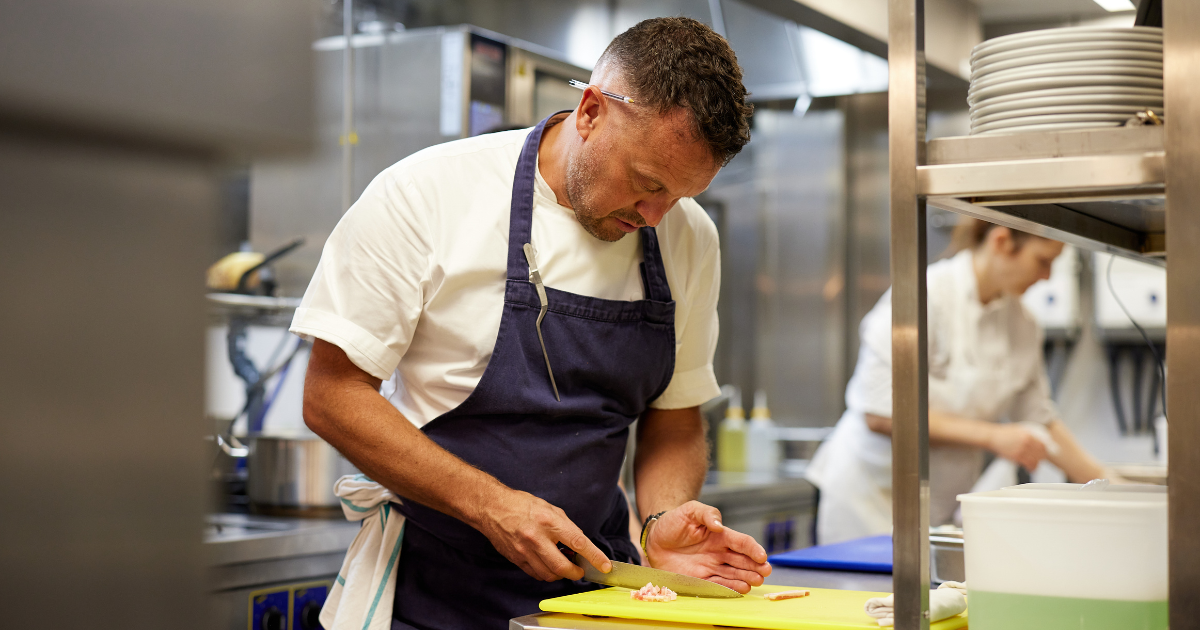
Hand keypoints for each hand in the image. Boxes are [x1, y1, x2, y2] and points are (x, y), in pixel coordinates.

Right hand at [476, 489, 611, 581]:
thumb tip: (580, 544)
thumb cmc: (522, 505)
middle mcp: (536, 537)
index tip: (605, 566)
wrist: (492, 508)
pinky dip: (547, 573)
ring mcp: (524, 550)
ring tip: (564, 564)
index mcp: (548, 521)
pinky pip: (536, 574)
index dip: (594, 557)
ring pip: (549, 574)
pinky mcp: (516, 559)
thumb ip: (566, 527)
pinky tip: (549, 564)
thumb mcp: (550, 508)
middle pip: (562, 567)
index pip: (578, 543)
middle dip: (576, 573)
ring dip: (561, 574)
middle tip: (581, 570)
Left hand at [644, 501, 771, 593]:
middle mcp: (719, 553)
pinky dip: (731, 588)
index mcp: (720, 536)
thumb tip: (719, 525)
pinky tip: (742, 589)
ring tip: (756, 582)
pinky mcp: (701, 579)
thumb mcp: (690, 510)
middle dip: (755, 567)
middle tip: (765, 572)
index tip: (762, 556)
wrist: (655, 539)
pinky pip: (719, 585)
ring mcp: (711, 567)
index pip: (741, 542)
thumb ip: (707, 513)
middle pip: (742, 561)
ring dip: (746, 578)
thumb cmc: (674, 522)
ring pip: (734, 574)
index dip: (753, 549)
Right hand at [988, 424, 1047, 470]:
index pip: (1043, 444)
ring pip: (1036, 459)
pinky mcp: (1016, 457)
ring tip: (1034, 465)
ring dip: (1037, 464)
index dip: (1045, 450)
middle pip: (1041, 453)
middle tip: (1039, 460)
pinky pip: (1029, 464)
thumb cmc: (1003, 433)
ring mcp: (1021, 449)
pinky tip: (1030, 469)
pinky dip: (1031, 468)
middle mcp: (1026, 442)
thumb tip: (1039, 440)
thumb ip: (1029, 434)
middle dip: (1041, 457)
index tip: (1043, 452)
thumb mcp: (1018, 429)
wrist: (991, 437)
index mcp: (1028, 434)